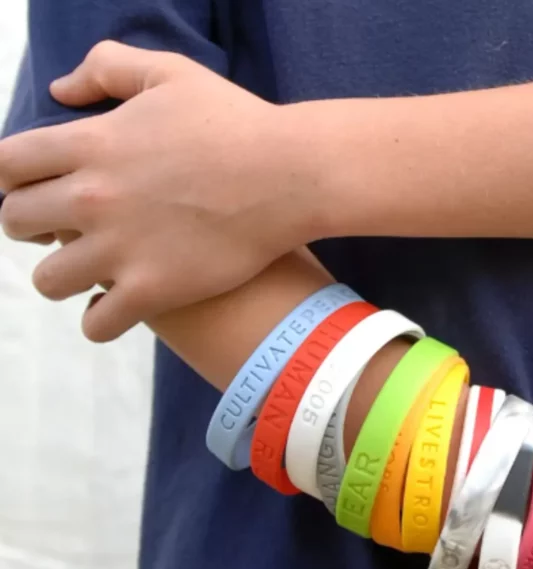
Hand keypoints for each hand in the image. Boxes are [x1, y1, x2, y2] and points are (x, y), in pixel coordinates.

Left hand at [0, 41, 318, 340]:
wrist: (292, 176)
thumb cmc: (239, 124)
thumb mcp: (171, 73)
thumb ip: (107, 67)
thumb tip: (61, 91)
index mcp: (90, 143)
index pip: (7, 165)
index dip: (14, 178)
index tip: (36, 185)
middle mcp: (93, 198)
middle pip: (17, 222)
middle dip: (32, 225)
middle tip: (62, 229)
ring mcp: (121, 249)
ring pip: (50, 280)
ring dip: (63, 277)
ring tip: (89, 273)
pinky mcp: (154, 290)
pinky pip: (97, 323)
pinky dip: (100, 320)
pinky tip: (119, 307)